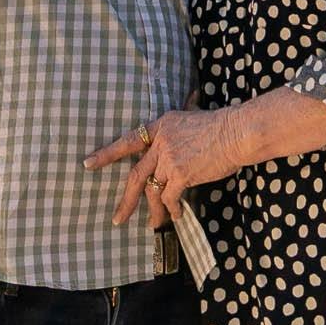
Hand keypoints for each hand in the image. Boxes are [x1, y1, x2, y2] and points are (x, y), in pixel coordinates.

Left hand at [83, 109, 249, 225]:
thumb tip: (191, 99)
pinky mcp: (181, 174)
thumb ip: (184, 119)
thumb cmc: (221, 125)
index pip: (128, 141)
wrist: (237, 132)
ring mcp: (169, 159)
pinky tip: (175, 215)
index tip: (88, 164)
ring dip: (154, 211)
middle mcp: (160, 142)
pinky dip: (172, 208)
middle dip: (126, 200)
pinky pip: (170, 197)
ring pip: (154, 190)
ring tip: (153, 224)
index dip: (107, 154)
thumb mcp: (194, 115)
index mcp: (161, 126)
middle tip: (117, 219)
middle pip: (136, 175)